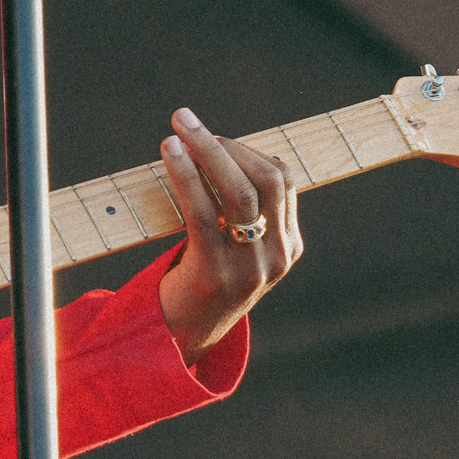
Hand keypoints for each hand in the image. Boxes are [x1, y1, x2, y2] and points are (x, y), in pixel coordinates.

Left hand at [156, 107, 302, 365]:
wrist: (184, 337)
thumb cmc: (205, 278)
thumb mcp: (239, 248)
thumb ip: (242, 209)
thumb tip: (218, 148)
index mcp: (288, 247)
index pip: (284, 181)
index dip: (249, 151)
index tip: (215, 139)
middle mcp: (276, 256)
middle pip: (266, 180)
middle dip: (226, 144)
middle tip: (188, 121)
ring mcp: (249, 267)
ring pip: (238, 192)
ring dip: (206, 151)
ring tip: (177, 129)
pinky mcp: (215, 273)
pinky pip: (202, 211)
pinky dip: (185, 175)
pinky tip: (170, 154)